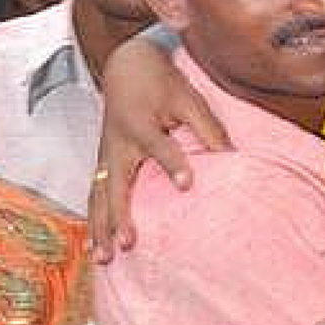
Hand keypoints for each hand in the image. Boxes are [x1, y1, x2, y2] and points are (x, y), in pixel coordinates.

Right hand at [89, 36, 230, 261]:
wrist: (125, 66)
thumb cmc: (159, 82)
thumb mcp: (187, 96)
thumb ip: (206, 126)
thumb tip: (231, 156)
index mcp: (140, 124)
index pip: (158, 146)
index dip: (173, 164)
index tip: (187, 184)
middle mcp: (117, 144)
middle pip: (116, 184)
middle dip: (119, 216)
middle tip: (128, 244)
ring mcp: (105, 156)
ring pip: (98, 197)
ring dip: (100, 229)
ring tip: (105, 258)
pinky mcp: (102, 164)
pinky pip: (93, 196)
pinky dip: (93, 222)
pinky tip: (94, 248)